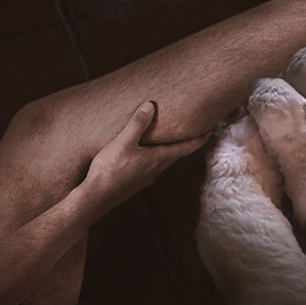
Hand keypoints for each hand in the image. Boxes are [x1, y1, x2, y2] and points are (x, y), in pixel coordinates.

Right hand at [81, 101, 208, 211]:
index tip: (210, 131)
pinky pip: (150, 167)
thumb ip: (137, 124)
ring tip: (169, 140)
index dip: (199, 138)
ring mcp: (146, 178)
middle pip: (176, 155)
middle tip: (193, 132)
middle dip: (185, 143)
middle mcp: (156, 170)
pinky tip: (144, 155)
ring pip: (163, 162)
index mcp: (158, 159)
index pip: (186, 148)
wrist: (95, 198)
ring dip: (169, 151)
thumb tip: (150, 106)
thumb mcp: (123, 142)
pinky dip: (154, 158)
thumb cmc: (109, 170)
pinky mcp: (135, 183)